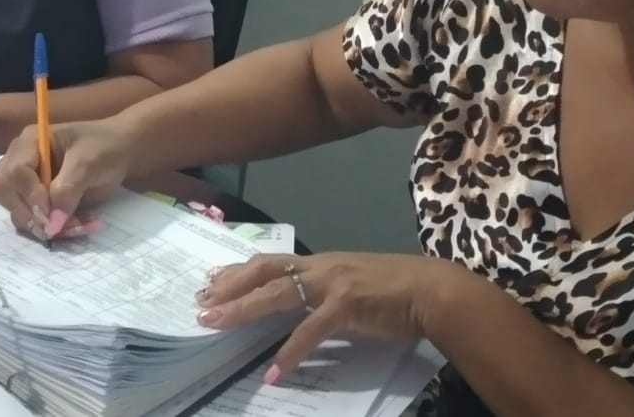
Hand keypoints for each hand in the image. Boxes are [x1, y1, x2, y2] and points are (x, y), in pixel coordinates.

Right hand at [0, 121, 134, 240]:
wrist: (121, 151)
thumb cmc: (105, 147)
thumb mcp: (88, 163)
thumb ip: (67, 191)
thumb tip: (51, 225)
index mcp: (30, 143)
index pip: (14, 172)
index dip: (30, 195)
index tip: (52, 212)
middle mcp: (21, 161)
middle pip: (0, 191)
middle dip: (25, 212)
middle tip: (54, 225)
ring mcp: (27, 182)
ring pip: (15, 210)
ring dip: (41, 225)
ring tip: (74, 227)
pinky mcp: (38, 200)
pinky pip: (32, 220)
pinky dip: (51, 229)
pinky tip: (75, 227)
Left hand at [196, 253, 459, 383]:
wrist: (432, 291)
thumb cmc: (398, 291)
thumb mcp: (355, 286)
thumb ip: (328, 295)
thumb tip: (305, 310)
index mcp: (322, 262)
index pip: (271, 261)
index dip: (239, 270)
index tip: (212, 280)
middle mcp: (321, 266)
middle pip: (264, 270)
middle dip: (229, 286)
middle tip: (201, 303)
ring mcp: (332, 283)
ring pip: (276, 294)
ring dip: (242, 310)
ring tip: (215, 324)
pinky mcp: (346, 305)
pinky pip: (309, 331)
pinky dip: (290, 353)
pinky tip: (274, 372)